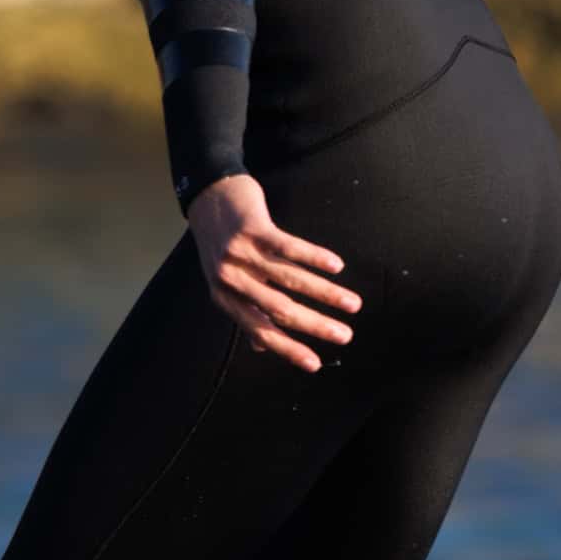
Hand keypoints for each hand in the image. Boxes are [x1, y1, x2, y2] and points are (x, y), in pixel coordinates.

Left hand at [186, 174, 359, 371]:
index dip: (288, 349)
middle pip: (279, 309)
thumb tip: (260, 346)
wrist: (207, 195)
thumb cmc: (222, 243)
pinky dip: (316, 257)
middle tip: (345, 336)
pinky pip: (289, 247)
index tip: (315, 364)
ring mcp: (240, 253)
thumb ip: (245, 310)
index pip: (260, 331)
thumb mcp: (226, 280)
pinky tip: (337, 266)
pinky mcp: (252, 228)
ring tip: (353, 304)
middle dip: (316, 325)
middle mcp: (230, 279)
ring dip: (326, 293)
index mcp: (224, 298)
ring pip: (290, 279)